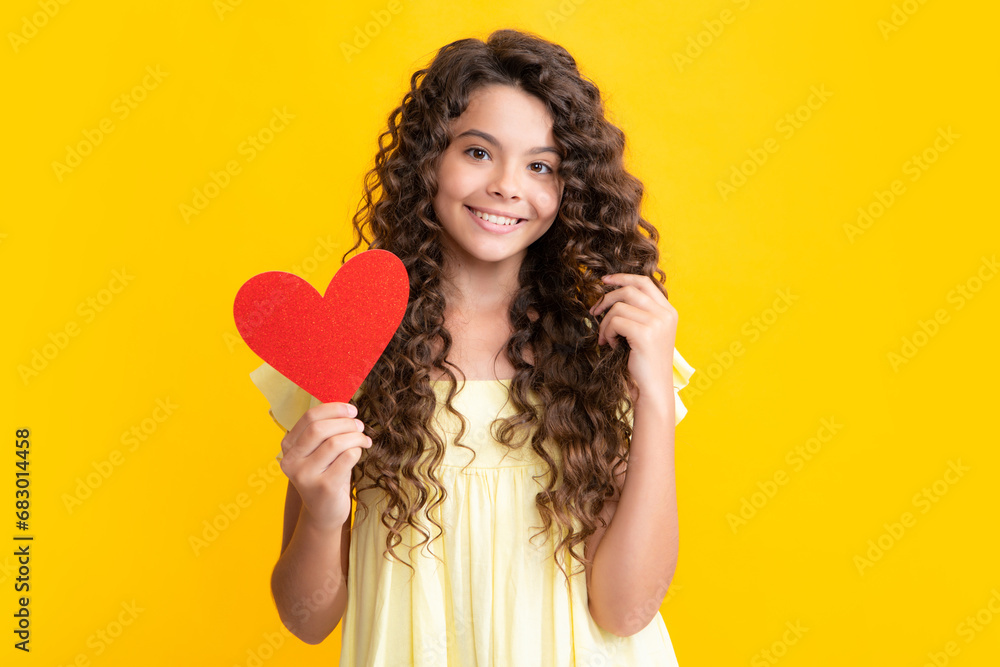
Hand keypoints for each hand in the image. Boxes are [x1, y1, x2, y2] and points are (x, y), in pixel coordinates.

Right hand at [278, 401, 371, 530]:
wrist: (324, 512)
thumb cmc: (326, 474)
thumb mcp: (319, 451)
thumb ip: (326, 431)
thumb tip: (346, 408)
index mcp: (288, 446)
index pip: (309, 418)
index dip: (334, 409)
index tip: (351, 410)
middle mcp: (292, 461)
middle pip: (320, 429)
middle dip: (346, 423)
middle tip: (360, 425)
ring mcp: (306, 476)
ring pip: (335, 443)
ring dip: (356, 437)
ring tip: (364, 439)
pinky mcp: (324, 488)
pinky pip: (347, 458)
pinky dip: (357, 451)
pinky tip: (360, 453)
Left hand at [588, 273, 677, 404]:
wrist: (653, 389)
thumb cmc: (645, 363)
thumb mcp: (647, 333)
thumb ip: (639, 313)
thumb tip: (612, 294)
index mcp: (669, 312)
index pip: (644, 282)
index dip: (623, 277)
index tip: (604, 282)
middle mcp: (666, 314)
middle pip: (629, 290)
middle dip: (607, 299)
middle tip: (593, 311)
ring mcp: (657, 323)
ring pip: (619, 307)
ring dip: (605, 322)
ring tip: (606, 338)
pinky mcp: (645, 334)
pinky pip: (615, 322)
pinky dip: (607, 333)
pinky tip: (612, 345)